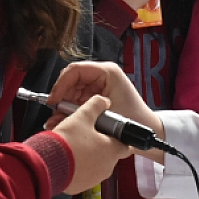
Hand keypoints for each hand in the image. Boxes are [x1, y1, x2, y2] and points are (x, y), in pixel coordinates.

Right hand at [46, 62, 161, 141]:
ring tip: (58, 120)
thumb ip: (79, 111)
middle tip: (54, 112)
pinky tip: (67, 120)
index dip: (60, 84)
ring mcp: (99, 83)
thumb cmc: (132, 119)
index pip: (75, 70)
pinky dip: (71, 109)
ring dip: (64, 105)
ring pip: (72, 90)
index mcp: (107, 72)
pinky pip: (78, 98)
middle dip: (61, 96)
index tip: (53, 100)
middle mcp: (102, 74)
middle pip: (71, 80)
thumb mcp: (104, 113)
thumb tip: (56, 111)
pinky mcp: (97, 93)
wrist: (145, 128)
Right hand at [48, 95, 135, 193]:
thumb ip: (96, 106)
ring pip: (95, 164)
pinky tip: (67, 157)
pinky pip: (82, 174)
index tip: (110, 130)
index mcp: (112, 150)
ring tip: (74, 145)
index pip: (126, 144)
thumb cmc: (67, 142)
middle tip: (87, 134)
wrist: (46, 164)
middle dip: (99, 143)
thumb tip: (103, 101)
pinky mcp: (80, 186)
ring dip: (87, 155)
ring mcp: (94, 179)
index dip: (118, 135)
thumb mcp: (82, 117)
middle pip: (109, 153)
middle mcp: (107, 168)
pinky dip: (78, 166)